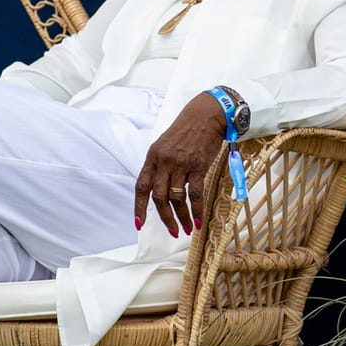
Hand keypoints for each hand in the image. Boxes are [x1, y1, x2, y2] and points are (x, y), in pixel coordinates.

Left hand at [133, 95, 227, 236]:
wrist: (206, 116)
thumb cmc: (186, 131)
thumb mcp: (164, 145)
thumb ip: (159, 166)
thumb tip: (159, 191)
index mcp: (152, 157)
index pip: (141, 186)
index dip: (139, 207)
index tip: (139, 224)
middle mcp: (163, 161)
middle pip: (159, 197)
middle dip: (165, 218)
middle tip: (172, 230)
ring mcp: (180, 164)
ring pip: (176, 198)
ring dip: (181, 217)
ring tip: (187, 228)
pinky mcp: (198, 166)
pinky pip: (195, 193)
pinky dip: (197, 209)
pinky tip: (199, 219)